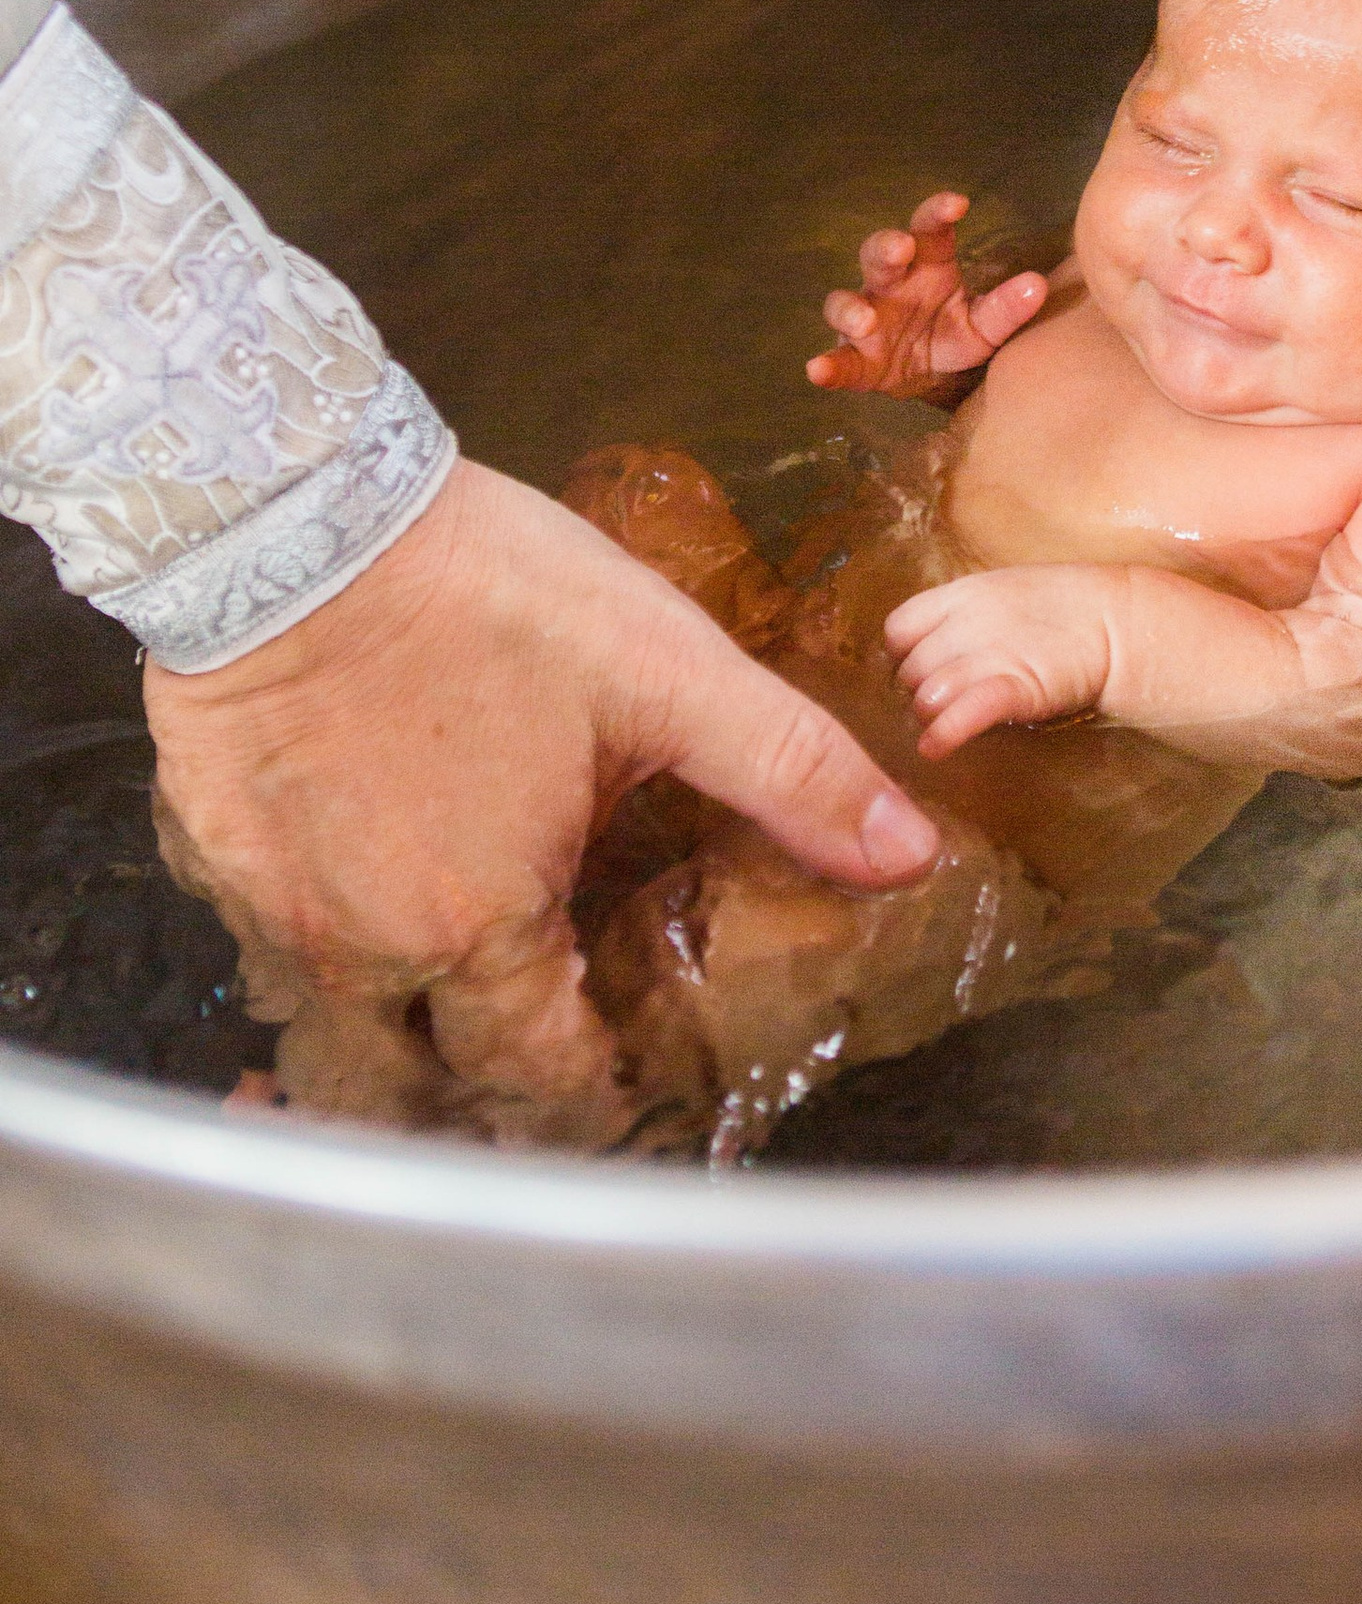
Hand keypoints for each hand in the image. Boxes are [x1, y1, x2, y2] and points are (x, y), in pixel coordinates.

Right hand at [147, 458, 941, 1144]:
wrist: (296, 515)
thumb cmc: (487, 593)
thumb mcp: (668, 672)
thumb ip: (788, 772)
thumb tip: (906, 852)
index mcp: (486, 928)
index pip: (543, 1076)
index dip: (590, 1088)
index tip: (618, 1070)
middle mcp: (369, 953)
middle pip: (425, 1079)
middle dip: (484, 1087)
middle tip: (534, 1050)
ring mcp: (276, 910)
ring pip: (337, 1026)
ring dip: (394, 1028)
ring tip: (443, 991)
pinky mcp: (211, 851)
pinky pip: (265, 943)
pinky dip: (316, 943)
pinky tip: (352, 890)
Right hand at [807, 192, 1048, 400]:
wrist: (930, 377)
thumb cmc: (954, 334)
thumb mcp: (985, 326)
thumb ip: (1006, 308)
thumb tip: (1037, 285)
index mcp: (927, 266)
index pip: (929, 230)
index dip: (937, 212)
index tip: (957, 203)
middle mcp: (890, 284)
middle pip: (878, 253)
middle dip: (886, 247)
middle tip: (900, 248)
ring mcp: (866, 319)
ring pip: (845, 302)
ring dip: (852, 309)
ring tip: (868, 320)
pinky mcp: (853, 358)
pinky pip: (837, 360)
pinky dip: (826, 366)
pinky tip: (818, 370)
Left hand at [884, 564, 1117, 755]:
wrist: (1118, 623)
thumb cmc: (1064, 609)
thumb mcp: (1004, 594)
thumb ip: (965, 616)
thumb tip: (933, 645)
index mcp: (961, 594)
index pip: (898, 628)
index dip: (902, 657)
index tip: (918, 671)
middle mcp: (966, 622)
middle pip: (910, 669)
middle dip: (917, 692)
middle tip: (940, 704)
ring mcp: (990, 654)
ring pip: (927, 693)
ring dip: (931, 714)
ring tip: (947, 722)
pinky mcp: (1015, 687)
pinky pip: (962, 713)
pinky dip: (943, 734)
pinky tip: (935, 748)